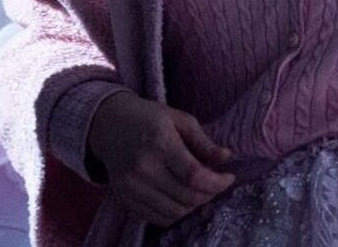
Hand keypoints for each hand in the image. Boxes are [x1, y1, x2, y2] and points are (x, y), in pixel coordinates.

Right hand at [85, 90, 235, 226]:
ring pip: (175, 212)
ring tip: (199, 191)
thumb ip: (203, 141)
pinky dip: (176, 213)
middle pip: (187, 197)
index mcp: (159, 142)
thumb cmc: (148, 117)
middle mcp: (143, 167)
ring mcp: (131, 186)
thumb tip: (227, 158)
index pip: (194, 175)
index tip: (229, 177)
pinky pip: (158, 218)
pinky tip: (181, 199)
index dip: (217, 182)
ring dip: (194, 206)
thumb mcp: (178, 119)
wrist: (108, 124)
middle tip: (216, 184)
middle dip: (210, 194)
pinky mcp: (125, 198)